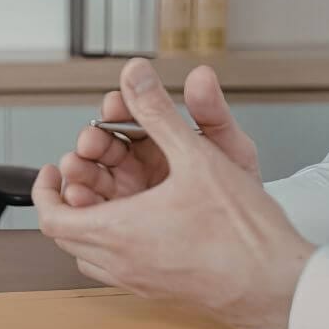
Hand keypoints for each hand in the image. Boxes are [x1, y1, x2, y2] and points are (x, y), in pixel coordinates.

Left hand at [32, 58, 315, 328]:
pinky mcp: (160, 292)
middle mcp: (121, 263)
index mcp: (118, 232)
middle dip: (72, 198)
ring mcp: (139, 282)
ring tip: (110, 193)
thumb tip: (133, 74)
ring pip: (92, 254)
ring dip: (91, 222)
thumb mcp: (196, 156)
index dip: (45, 191)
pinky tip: (142, 220)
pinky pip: (118, 268)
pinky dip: (115, 243)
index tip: (54, 169)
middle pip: (68, 235)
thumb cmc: (242, 230)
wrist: (279, 285)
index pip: (52, 218)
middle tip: (87, 172)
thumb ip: (158, 111)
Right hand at [59, 65, 260, 206]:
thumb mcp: (230, 152)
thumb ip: (212, 112)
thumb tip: (202, 75)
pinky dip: (81, 203)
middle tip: (90, 143)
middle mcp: (139, 167)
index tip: (113, 105)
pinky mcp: (119, 225)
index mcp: (162, 143)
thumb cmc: (244, 203)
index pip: (130, 116)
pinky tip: (81, 198)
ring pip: (91, 177)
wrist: (250, 253)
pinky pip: (92, 213)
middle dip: (91, 141)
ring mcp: (127, 196)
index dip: (118, 108)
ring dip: (79, 171)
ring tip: (78, 169)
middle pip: (103, 146)